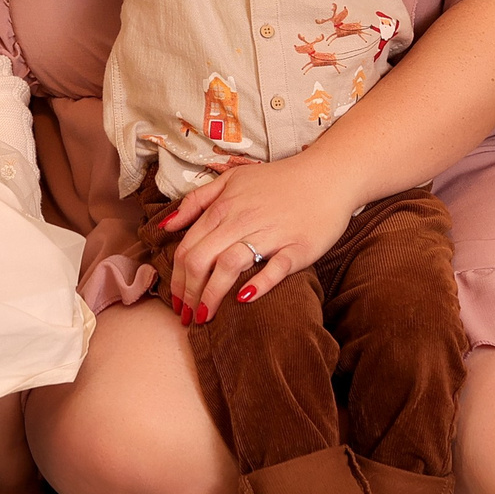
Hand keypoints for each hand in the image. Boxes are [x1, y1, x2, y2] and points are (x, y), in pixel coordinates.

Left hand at [159, 151, 359, 319]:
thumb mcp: (231, 180)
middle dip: (188, 294)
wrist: (327, 176)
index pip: (186, 248)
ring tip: (206, 317)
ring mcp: (270, 235)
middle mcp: (240, 222)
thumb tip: (167, 225)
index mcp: (222, 209)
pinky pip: (275, 267)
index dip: (175, 279)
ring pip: (229, 265)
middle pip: (200, 261)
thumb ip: (197, 201)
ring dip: (211, 295)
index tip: (175, 301)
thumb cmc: (278, 181)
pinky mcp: (298, 247)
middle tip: (187, 317)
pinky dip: (258, 284)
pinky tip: (244, 299)